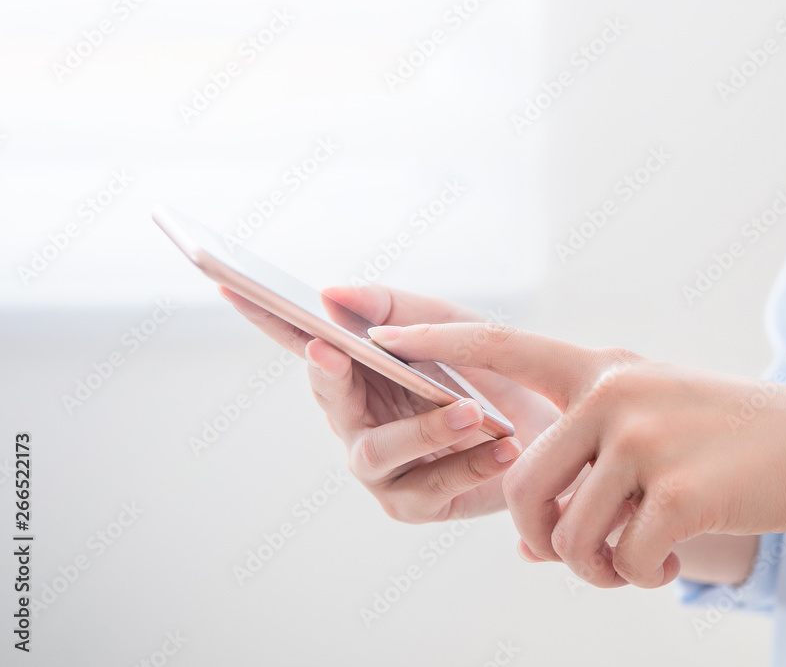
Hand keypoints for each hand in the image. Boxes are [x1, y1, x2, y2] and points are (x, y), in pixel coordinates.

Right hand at [221, 285, 559, 521]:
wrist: (547, 428)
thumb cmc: (490, 373)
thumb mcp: (450, 326)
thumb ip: (395, 309)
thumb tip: (331, 292)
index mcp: (359, 372)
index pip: (305, 343)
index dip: (266, 319)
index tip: (233, 288)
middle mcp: (358, 420)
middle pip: (328, 398)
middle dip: (328, 373)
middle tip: (332, 347)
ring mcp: (381, 466)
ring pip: (375, 451)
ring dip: (423, 430)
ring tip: (470, 412)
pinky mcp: (413, 503)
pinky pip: (430, 487)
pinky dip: (467, 464)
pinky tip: (501, 446)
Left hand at [367, 322, 785, 587]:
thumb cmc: (728, 441)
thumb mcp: (651, 430)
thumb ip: (586, 468)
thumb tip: (529, 543)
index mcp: (602, 371)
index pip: (503, 346)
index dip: (440, 344)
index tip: (377, 331)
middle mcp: (614, 392)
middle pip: (521, 484)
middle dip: (540, 537)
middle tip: (577, 554)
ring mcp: (645, 436)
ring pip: (569, 533)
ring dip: (595, 568)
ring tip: (636, 559)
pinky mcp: (679, 487)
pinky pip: (621, 559)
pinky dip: (638, 577)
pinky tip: (669, 562)